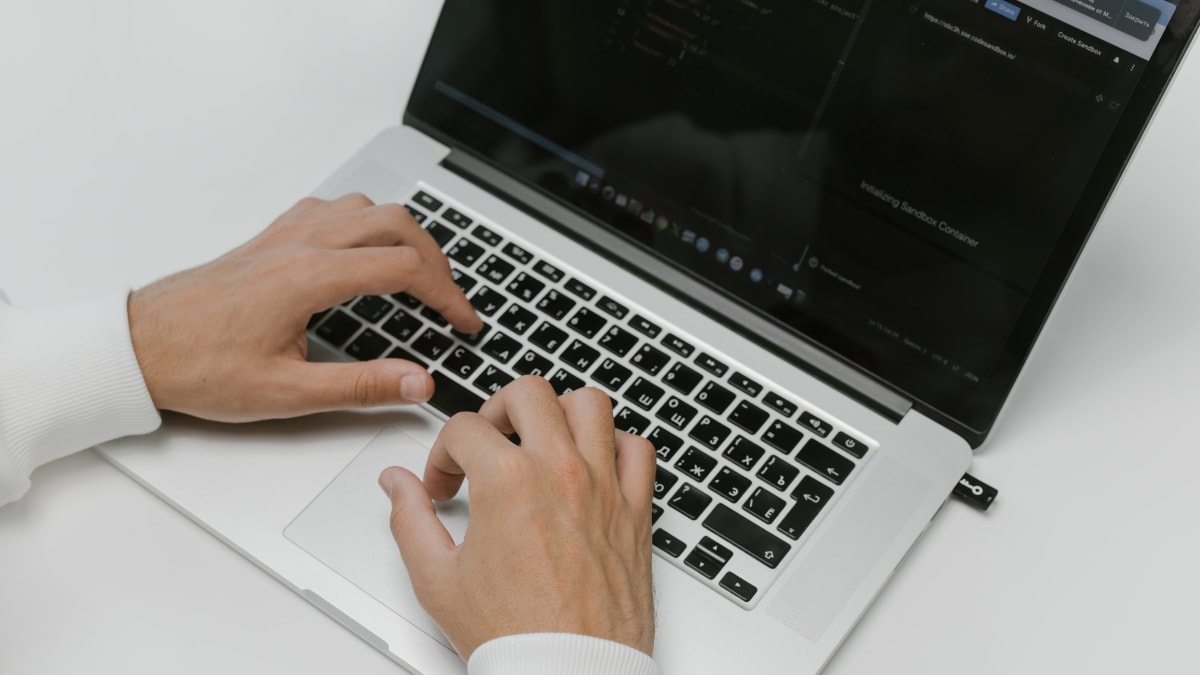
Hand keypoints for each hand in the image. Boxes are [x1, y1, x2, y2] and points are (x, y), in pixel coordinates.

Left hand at [128, 193, 480, 421]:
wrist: (139, 346)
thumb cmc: (200, 367)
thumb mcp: (287, 393)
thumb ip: (361, 386)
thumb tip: (417, 382)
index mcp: (310, 277)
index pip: (405, 268)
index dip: (447, 295)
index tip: (464, 321)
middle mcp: (301, 243)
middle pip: (396, 223)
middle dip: (437, 259)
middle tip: (450, 297)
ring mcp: (285, 234)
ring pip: (367, 208)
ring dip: (404, 234)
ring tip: (419, 272)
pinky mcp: (270, 237)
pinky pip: (332, 208)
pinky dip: (365, 223)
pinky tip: (364, 250)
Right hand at [380, 376, 657, 660]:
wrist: (568, 672)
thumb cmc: (513, 636)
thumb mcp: (437, 579)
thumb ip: (410, 519)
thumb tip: (397, 484)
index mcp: (508, 483)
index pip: (464, 428)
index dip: (442, 454)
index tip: (445, 484)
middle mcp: (560, 473)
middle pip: (528, 393)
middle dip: (497, 410)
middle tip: (489, 444)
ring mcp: (604, 487)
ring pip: (590, 404)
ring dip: (560, 413)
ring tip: (540, 440)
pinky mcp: (635, 510)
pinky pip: (638, 449)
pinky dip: (616, 446)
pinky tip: (593, 465)